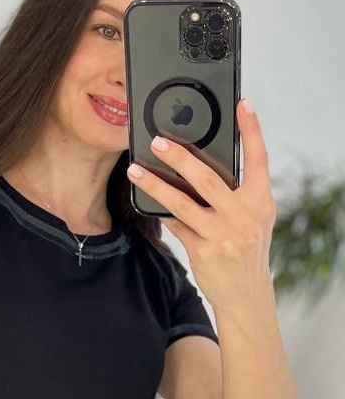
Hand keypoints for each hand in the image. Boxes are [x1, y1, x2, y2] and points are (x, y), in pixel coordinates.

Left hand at [126, 99, 276, 311]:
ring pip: (183, 203)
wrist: (246, 294)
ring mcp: (223, 234)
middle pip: (209, 179)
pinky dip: (160, 210)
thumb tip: (202, 166)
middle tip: (158, 141)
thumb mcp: (254, 218)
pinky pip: (176, 224)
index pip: (259, 159)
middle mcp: (244, 216)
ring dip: (156, 184)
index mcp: (261, 202)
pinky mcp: (203, 250)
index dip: (252, 130)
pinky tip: (145, 198)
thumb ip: (238, 193)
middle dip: (181, 157)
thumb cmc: (247, 249)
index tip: (243, 105)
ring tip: (136, 170)